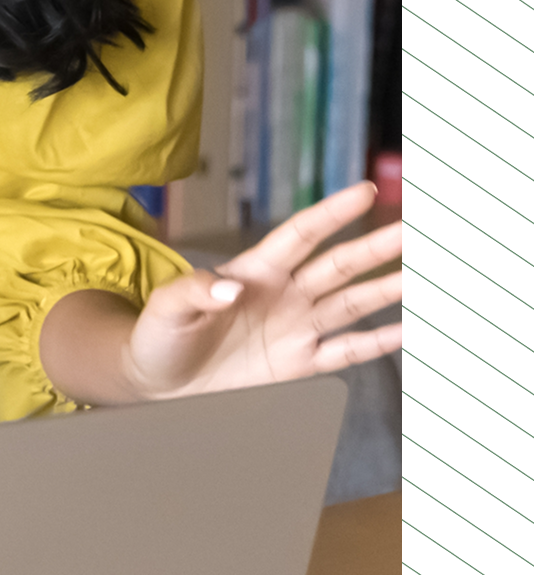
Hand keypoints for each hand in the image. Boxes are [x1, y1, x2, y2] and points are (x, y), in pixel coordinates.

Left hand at [121, 181, 402, 398]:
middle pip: (339, 265)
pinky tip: (404, 331)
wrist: (158, 383)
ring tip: (415, 276)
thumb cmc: (159, 336)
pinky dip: (378, 342)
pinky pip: (346, 351)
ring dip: (386, 289)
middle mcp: (284, 294)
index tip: (364, 191)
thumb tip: (229, 288)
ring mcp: (296, 328)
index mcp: (253, 272)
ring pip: (353, 303)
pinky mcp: (299, 364)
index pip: (299, 235)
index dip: (331, 213)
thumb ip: (194, 290)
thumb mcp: (166, 307)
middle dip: (375, 247)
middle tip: (407, 230)